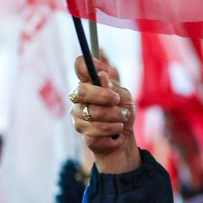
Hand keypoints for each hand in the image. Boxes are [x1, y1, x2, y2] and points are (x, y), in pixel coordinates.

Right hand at [70, 55, 139, 173]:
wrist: (124, 137)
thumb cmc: (122, 113)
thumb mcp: (124, 97)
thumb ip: (112, 87)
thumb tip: (102, 76)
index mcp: (89, 83)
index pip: (80, 66)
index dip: (86, 65)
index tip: (101, 70)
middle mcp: (78, 98)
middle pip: (82, 90)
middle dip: (104, 96)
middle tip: (117, 100)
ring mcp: (77, 115)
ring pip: (94, 113)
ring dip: (115, 116)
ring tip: (123, 118)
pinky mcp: (82, 132)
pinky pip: (97, 130)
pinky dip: (113, 129)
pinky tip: (117, 130)